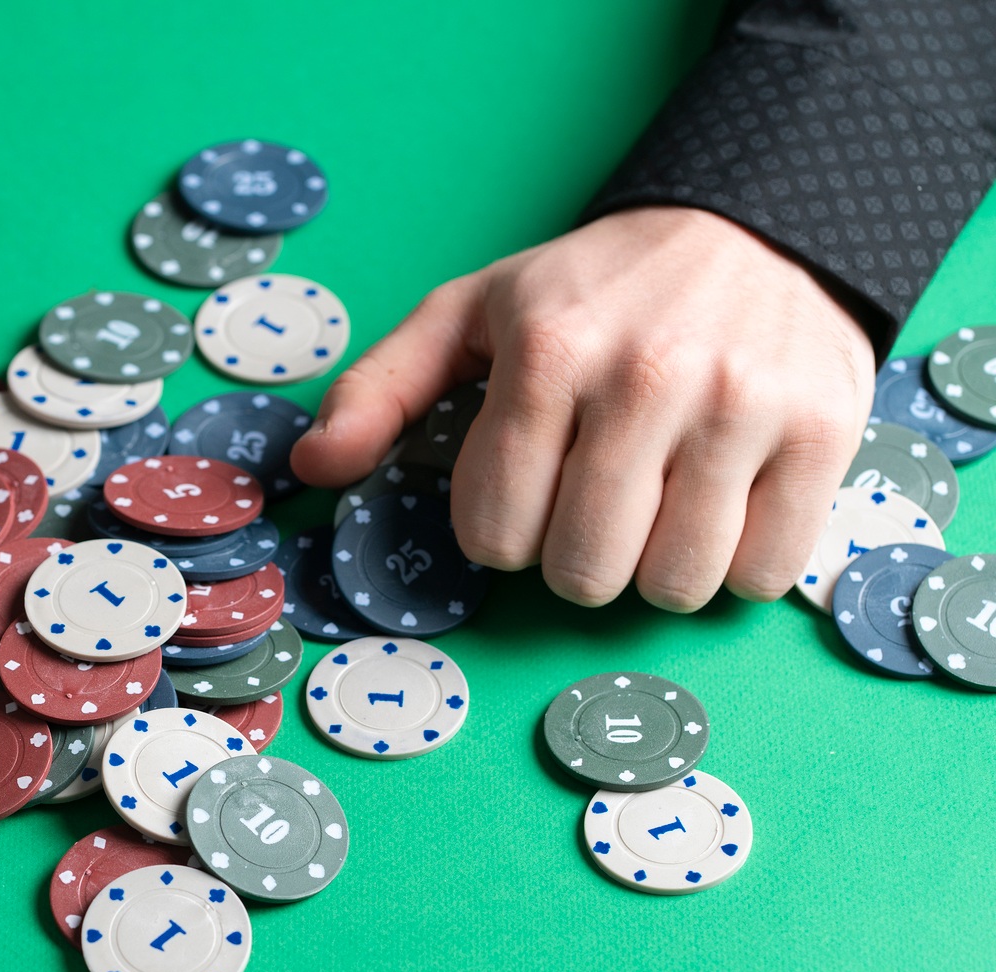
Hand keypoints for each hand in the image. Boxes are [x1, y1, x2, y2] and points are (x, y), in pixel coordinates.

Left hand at [291, 206, 875, 610]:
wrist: (753, 225)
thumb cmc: (592, 292)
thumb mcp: (470, 316)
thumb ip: (378, 392)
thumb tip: (307, 467)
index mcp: (548, 352)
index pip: (496, 533)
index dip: (501, 532)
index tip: (525, 491)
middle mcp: (649, 376)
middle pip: (584, 571)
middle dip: (574, 559)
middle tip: (591, 505)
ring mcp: (745, 405)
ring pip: (676, 583)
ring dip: (655, 570)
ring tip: (657, 507)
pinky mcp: (826, 430)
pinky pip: (765, 573)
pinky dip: (736, 566)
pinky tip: (722, 509)